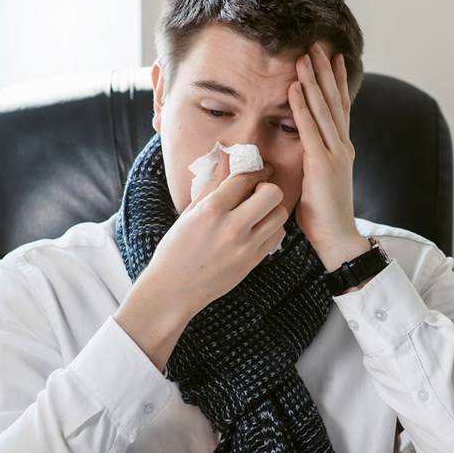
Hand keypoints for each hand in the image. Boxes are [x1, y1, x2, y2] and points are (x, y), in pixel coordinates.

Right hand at [114, 157, 286, 368]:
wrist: (174, 289)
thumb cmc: (176, 249)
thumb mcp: (189, 213)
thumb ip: (212, 187)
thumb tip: (228, 162)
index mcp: (211, 210)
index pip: (245, 179)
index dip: (255, 171)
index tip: (259, 170)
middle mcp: (232, 227)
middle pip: (272, 194)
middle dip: (267, 188)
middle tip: (258, 193)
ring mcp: (245, 246)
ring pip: (280, 215)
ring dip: (272, 209)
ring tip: (259, 212)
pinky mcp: (253, 262)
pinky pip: (276, 236)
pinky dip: (271, 228)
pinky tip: (257, 229)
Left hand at [289, 42, 369, 270]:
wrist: (337, 237)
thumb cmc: (323, 214)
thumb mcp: (320, 180)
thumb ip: (314, 160)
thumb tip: (303, 150)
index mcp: (342, 148)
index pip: (340, 107)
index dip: (336, 81)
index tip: (333, 58)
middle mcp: (342, 145)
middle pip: (334, 100)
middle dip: (325, 71)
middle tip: (317, 45)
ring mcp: (334, 153)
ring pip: (323, 108)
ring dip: (313, 80)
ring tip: (305, 57)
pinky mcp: (322, 163)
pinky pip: (309, 129)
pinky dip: (301, 107)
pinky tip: (294, 88)